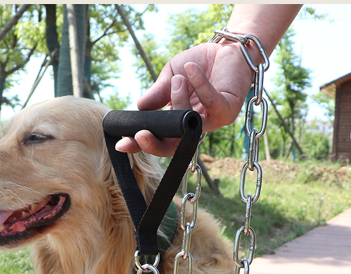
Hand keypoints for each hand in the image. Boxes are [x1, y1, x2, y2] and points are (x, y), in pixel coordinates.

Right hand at [115, 41, 252, 156]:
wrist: (227, 50)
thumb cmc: (199, 65)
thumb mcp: (171, 74)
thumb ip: (158, 92)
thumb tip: (140, 107)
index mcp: (179, 121)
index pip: (159, 140)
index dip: (141, 145)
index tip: (122, 144)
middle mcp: (195, 126)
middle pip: (174, 146)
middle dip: (156, 143)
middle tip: (141, 134)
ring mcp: (212, 121)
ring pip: (189, 123)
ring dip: (179, 101)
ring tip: (178, 79)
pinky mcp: (228, 110)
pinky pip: (211, 102)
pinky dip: (200, 85)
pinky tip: (191, 70)